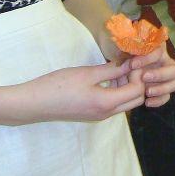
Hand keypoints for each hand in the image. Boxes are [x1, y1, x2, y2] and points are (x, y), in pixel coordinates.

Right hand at [14, 61, 145, 122]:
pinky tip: (107, 76)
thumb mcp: (87, 73)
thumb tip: (130, 62)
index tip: (132, 59)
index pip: (137, 90)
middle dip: (137, 81)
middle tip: (127, 64)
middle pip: (136, 99)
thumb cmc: (59, 85)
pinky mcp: (93, 114)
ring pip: (126, 102)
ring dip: (127, 86)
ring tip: (117, 67)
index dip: (139, 74)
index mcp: (107, 103)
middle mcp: (107, 113)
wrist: (36, 103)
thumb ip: (111, 69)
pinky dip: (117, 91)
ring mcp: (100, 116)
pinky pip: (114, 104)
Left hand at [129, 44, 174, 107]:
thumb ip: (130, 49)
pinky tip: (147, 102)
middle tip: (144, 77)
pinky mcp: (164, 92)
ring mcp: (167, 79)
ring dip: (162, 89)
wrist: (124, 71)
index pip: (160, 52)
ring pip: (174, 84)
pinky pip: (166, 97)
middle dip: (160, 74)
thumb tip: (129, 49)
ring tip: (147, 92)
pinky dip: (158, 101)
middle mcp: (167, 64)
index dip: (147, 58)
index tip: (132, 64)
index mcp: (159, 51)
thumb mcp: (126, 50)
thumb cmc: (126, 57)